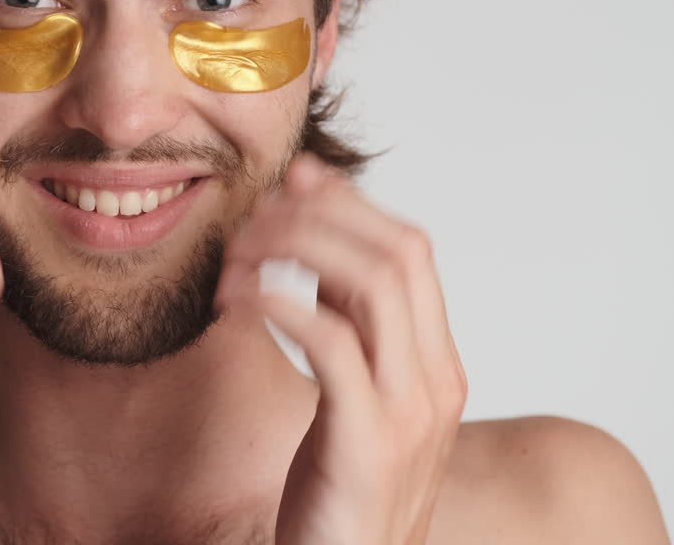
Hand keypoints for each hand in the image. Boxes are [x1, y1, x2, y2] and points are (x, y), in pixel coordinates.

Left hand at [217, 153, 468, 544]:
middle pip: (399, 253)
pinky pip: (331, 342)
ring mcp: (409, 411)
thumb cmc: (339, 496)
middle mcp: (436, 382)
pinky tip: (240, 302)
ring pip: (373, 283)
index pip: (410, 251)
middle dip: (322, 214)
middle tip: (256, 213)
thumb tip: (313, 258)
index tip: (297, 178)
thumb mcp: (351, 404)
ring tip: (237, 257)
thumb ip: (348, 335)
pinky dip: (283, 304)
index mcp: (436, 367)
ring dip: (296, 250)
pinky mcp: (368, 440)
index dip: (352, 203)